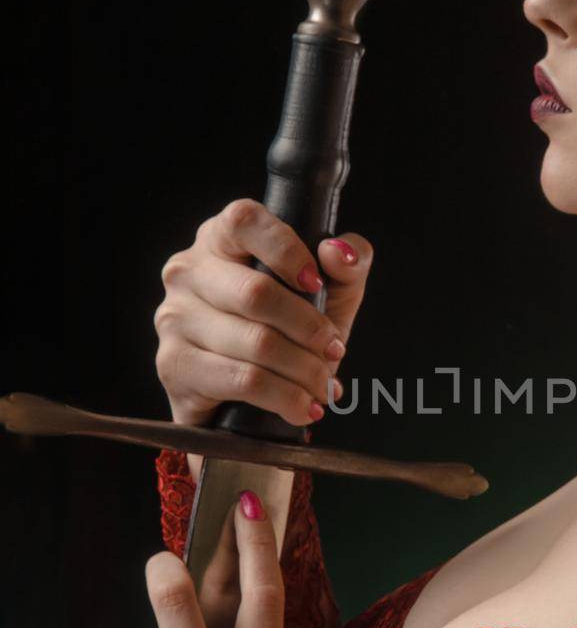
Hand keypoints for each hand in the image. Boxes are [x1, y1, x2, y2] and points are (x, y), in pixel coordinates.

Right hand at [154, 197, 373, 432]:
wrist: (249, 402)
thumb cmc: (290, 332)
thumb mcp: (332, 292)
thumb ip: (350, 261)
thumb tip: (337, 252)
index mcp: (221, 238)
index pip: (244, 221)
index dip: (286, 250)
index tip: (316, 284)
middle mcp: (188, 271)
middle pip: (255, 293)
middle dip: (309, 328)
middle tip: (334, 350)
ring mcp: (174, 318)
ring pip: (255, 343)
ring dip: (303, 370)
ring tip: (323, 386)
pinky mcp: (174, 365)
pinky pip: (242, 380)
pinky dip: (285, 398)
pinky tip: (302, 407)